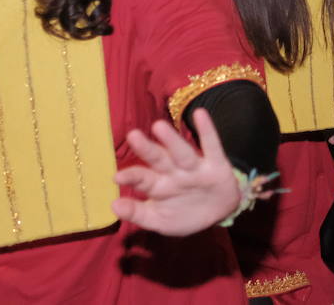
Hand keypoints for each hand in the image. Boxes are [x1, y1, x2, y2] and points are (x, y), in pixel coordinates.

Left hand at [111, 108, 241, 236]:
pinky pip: (212, 146)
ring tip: (158, 126)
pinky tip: (200, 114)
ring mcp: (195, 167)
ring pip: (182, 152)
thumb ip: (137, 214)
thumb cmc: (184, 213)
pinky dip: (207, 130)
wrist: (220, 213)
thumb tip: (113, 205)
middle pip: (159, 159)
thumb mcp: (160, 220)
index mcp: (158, 185)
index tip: (118, 177)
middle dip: (147, 149)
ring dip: (171, 140)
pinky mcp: (216, 164)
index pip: (143, 179)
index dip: (132, 177)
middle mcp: (174, 172)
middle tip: (132, 135)